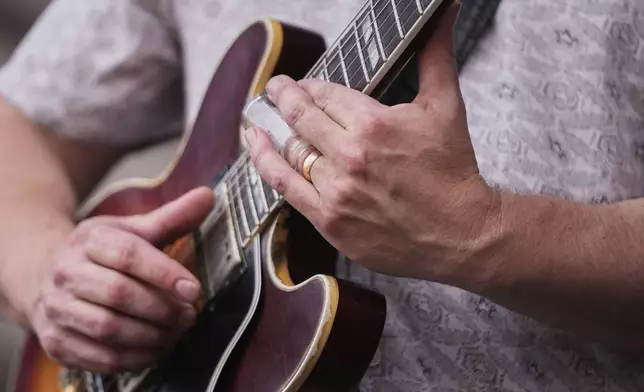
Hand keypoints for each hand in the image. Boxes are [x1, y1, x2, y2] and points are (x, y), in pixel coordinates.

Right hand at [29, 187, 213, 372]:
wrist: (45, 275)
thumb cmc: (101, 253)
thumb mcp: (132, 230)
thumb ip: (172, 217)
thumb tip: (208, 196)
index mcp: (88, 240)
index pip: (128, 255)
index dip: (165, 274)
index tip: (194, 289)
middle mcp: (66, 273)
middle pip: (119, 294)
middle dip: (162, 308)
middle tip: (189, 315)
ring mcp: (56, 309)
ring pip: (108, 329)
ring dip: (151, 335)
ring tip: (177, 332)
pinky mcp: (55, 342)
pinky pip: (99, 357)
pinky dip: (135, 358)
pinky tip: (156, 349)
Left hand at [245, 2, 498, 281]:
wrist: (461, 233)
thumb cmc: (453, 172)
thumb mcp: (446, 106)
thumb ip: (434, 56)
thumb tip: (444, 14)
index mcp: (373, 124)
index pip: (324, 94)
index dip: (309, 86)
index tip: (304, 85)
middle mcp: (349, 156)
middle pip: (300, 117)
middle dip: (283, 96)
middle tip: (275, 88)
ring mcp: (336, 190)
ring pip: (288, 150)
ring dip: (269, 128)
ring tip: (258, 115)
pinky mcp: (329, 220)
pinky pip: (285, 186)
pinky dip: (265, 162)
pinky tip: (256, 145)